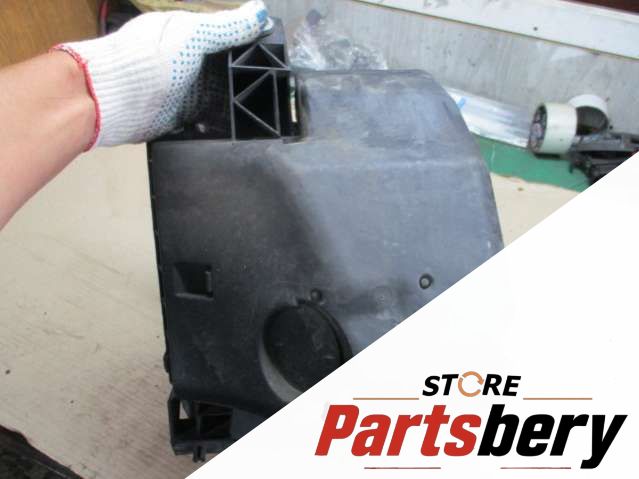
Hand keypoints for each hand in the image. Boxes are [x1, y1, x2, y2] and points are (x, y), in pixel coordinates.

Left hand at [54, 0, 269, 147]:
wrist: (111, 97)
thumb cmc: (151, 57)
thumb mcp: (193, 35)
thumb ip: (227, 27)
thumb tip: (262, 11)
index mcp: (191, 38)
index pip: (229, 41)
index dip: (252, 48)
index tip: (277, 59)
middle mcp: (190, 65)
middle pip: (228, 73)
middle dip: (247, 81)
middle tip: (275, 93)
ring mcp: (185, 94)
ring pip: (220, 100)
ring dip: (236, 106)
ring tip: (262, 113)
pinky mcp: (180, 120)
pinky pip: (207, 123)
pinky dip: (220, 125)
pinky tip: (237, 128)